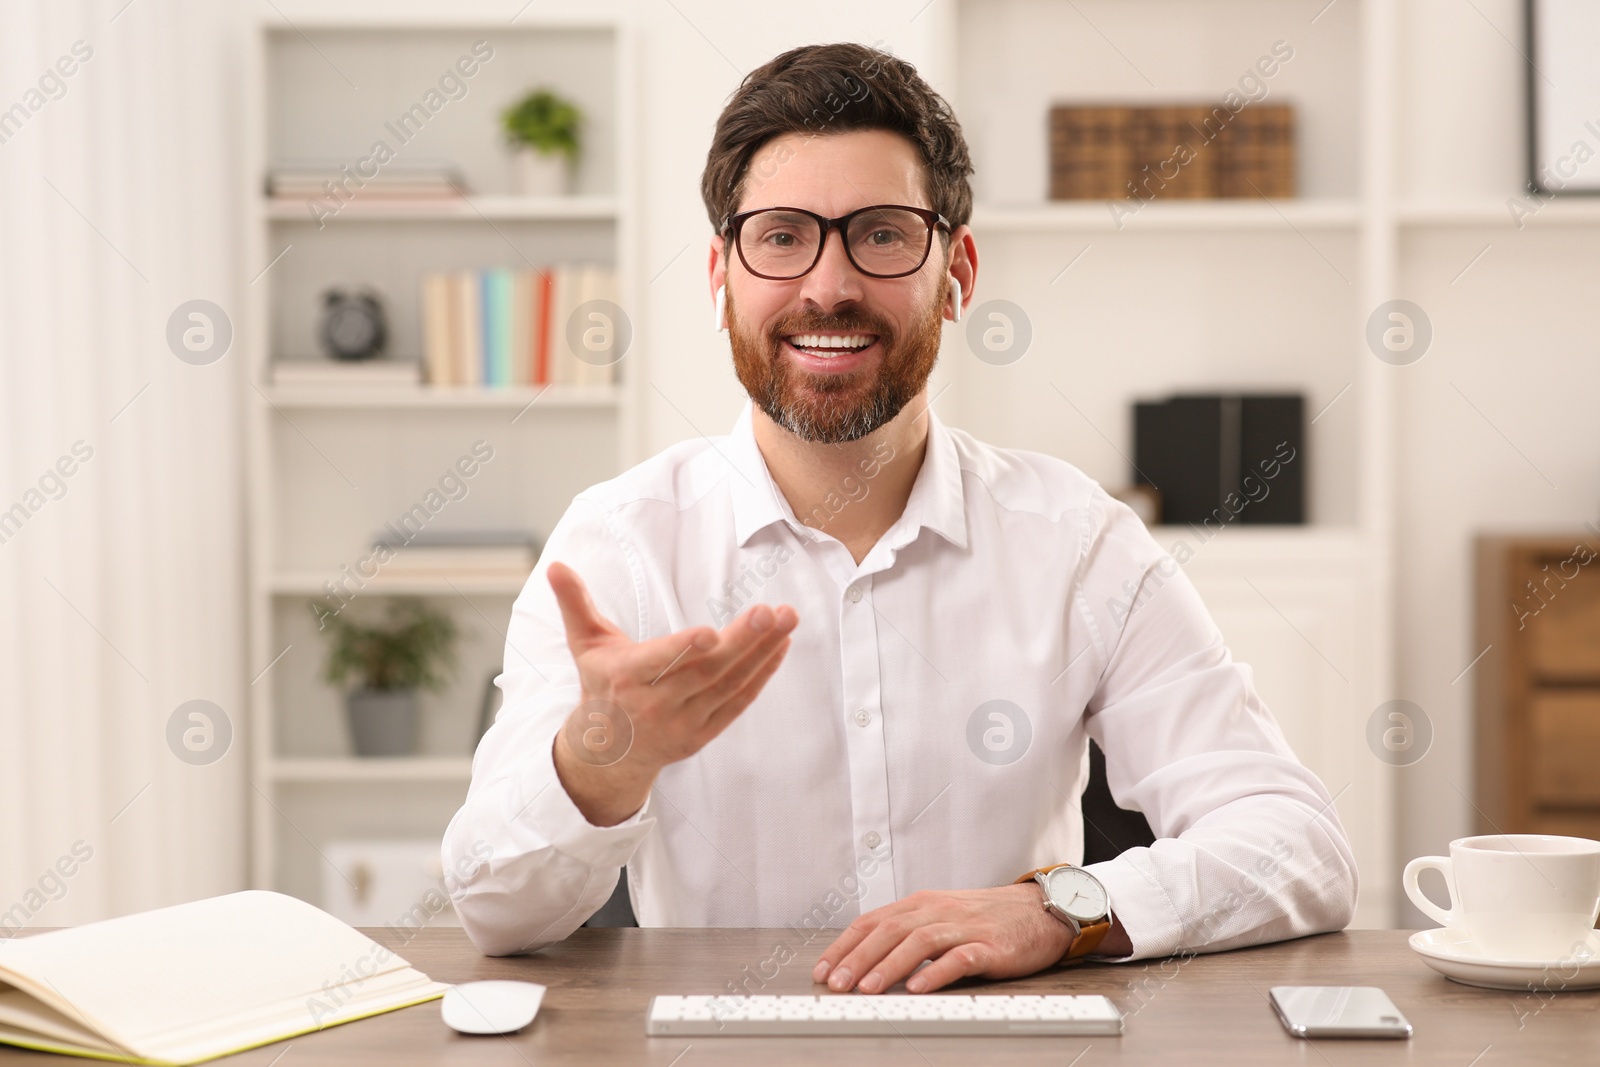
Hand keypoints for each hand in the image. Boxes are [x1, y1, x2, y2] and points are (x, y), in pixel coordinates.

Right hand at [547, 561, 797, 825]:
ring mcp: (682, 723)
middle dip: (742, 640)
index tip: (711, 633)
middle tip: (771, 611)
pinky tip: (781, 646)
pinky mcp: (704, 734)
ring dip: (762, 651)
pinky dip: (762, 674)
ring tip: (787, 619)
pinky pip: (738, 702)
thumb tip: (555, 565)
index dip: (684, 649)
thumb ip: (575, 603)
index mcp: (625, 678)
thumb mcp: (584, 644)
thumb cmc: (600, 685)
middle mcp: (655, 704)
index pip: (658, 663)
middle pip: (705, 671)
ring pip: (728, 684)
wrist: (608, 752)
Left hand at [812, 884, 1075, 993]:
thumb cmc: (986, 918)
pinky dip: (937, 972)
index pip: (872, 922)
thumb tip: (865, 960)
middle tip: (836, 984)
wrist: (1039, 911)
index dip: (844, 946)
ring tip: (868, 989)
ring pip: (919, 942)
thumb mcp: (941, 918)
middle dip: (858, 959)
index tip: (822, 970)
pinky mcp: (990, 946)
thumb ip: (907, 933)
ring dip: (890, 966)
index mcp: (921, 904)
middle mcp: (938, 911)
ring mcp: (964, 927)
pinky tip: (920, 988)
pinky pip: (960, 958)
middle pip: (889, 931)